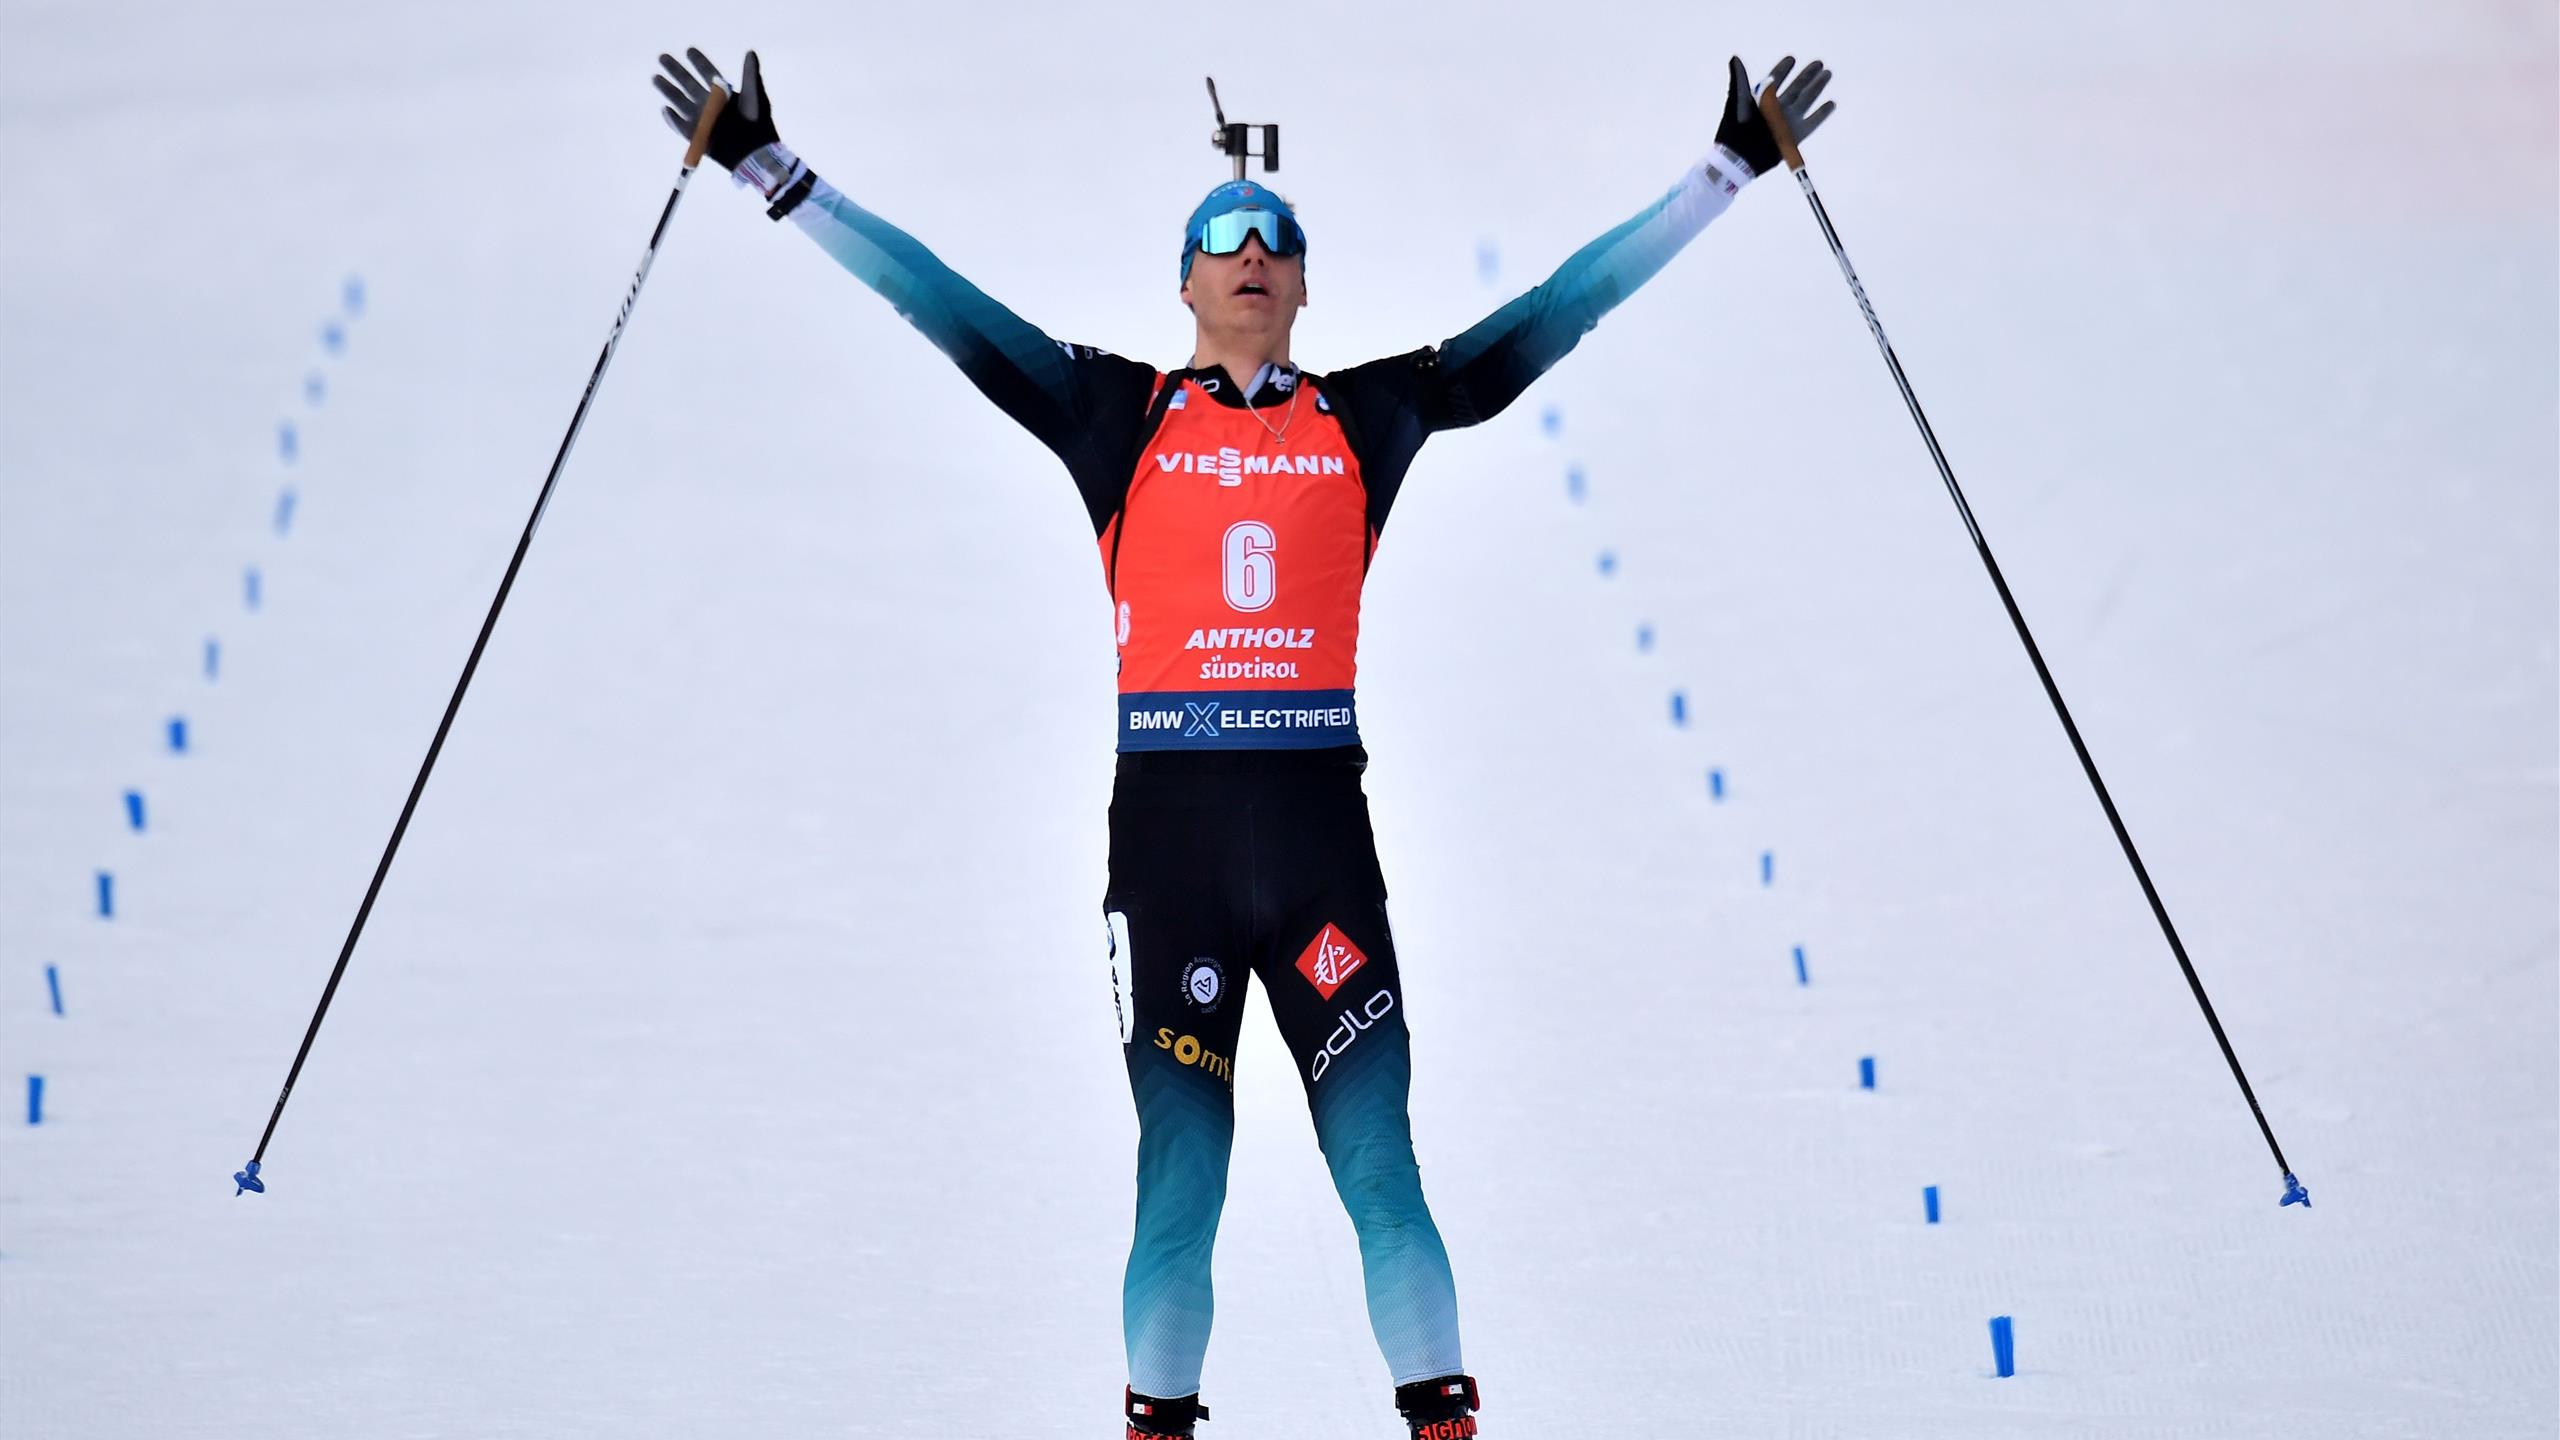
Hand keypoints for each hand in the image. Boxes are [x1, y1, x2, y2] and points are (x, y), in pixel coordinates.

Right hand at [653, 47, 779, 171]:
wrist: (756, 152)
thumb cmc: (758, 123)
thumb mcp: (755, 96)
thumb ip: (750, 75)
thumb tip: (751, 52)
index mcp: (722, 93)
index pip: (707, 73)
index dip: (698, 61)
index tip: (689, 50)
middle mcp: (709, 104)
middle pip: (688, 83)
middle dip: (675, 70)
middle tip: (662, 57)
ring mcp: (701, 119)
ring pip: (680, 101)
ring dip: (668, 90)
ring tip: (656, 78)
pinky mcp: (697, 137)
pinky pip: (681, 126)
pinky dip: (673, 119)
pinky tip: (665, 109)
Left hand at [1713, 55, 1835, 177]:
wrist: (1739, 159)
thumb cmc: (1735, 130)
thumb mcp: (1737, 102)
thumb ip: (1740, 80)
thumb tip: (1735, 58)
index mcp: (1763, 99)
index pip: (1775, 80)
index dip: (1783, 69)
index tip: (1791, 58)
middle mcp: (1777, 108)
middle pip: (1795, 87)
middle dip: (1806, 75)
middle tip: (1818, 63)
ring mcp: (1787, 121)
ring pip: (1806, 100)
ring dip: (1817, 87)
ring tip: (1827, 73)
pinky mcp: (1795, 136)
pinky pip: (1812, 122)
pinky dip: (1822, 113)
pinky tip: (1831, 104)